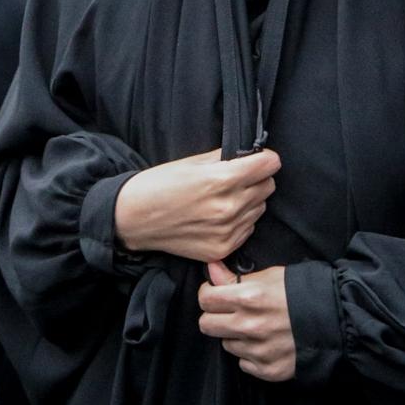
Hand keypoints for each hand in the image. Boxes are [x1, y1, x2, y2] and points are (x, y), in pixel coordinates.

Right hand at [113, 148, 279, 261]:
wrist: (134, 220)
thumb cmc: (159, 185)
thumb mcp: (192, 162)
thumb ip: (225, 158)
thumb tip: (250, 156)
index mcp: (221, 180)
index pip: (269, 165)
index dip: (265, 159)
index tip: (259, 159)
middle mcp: (229, 207)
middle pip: (268, 186)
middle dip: (257, 179)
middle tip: (237, 178)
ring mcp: (227, 231)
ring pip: (260, 208)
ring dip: (249, 201)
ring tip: (224, 198)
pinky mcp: (223, 249)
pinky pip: (248, 229)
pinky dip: (240, 221)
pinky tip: (219, 216)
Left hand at [198, 262, 295, 381]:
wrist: (337, 320)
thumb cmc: (303, 292)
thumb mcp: (270, 275)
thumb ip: (235, 277)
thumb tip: (211, 270)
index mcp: (249, 298)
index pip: (205, 299)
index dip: (208, 294)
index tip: (216, 294)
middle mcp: (250, 326)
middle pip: (207, 325)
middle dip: (215, 317)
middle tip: (229, 312)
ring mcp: (259, 350)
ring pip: (227, 345)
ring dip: (236, 336)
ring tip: (257, 327)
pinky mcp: (268, 369)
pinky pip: (244, 363)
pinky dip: (251, 355)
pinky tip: (267, 343)